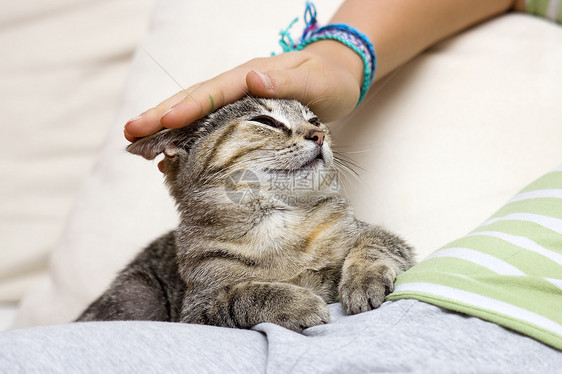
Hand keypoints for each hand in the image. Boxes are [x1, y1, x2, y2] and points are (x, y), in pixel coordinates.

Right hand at [124, 40, 362, 141]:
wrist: (339, 77)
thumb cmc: (331, 79)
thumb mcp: (316, 80)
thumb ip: (287, 82)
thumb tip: (253, 78)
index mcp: (252, 75)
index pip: (214, 91)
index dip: (188, 107)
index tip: (162, 121)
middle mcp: (239, 86)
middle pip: (194, 100)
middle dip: (161, 116)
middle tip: (129, 134)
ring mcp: (238, 100)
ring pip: (196, 113)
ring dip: (166, 128)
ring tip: (138, 146)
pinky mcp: (242, 114)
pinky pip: (209, 126)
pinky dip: (188, 140)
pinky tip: (172, 156)